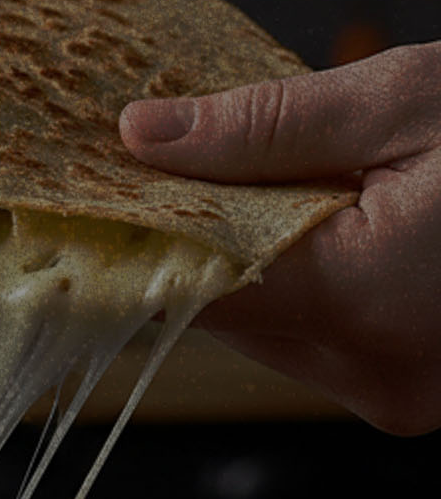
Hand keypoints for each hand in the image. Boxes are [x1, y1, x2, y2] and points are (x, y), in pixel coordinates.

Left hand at [119, 43, 440, 435]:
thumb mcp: (403, 102)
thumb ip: (262, 127)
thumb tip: (142, 136)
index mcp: (365, 303)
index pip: (192, 286)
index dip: (136, 239)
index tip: (90, 199)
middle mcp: (378, 375)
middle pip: (223, 314)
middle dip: (199, 246)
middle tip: (181, 175)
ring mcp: (402, 396)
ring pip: (266, 332)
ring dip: (253, 269)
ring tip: (286, 194)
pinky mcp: (416, 395)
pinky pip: (318, 341)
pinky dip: (303, 290)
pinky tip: (323, 230)